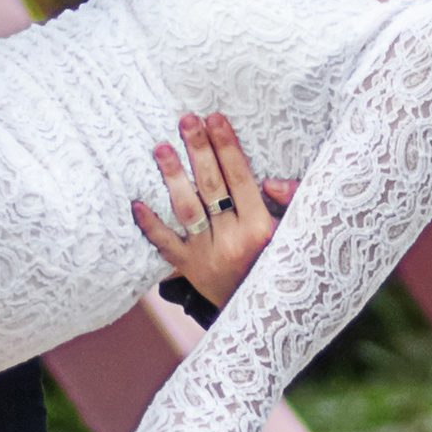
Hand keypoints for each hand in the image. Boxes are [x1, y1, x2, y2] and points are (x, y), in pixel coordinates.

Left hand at [133, 110, 294, 312]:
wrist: (264, 312)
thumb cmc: (278, 260)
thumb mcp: (294, 231)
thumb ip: (291, 201)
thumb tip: (270, 181)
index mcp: (261, 228)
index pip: (240, 179)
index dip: (227, 147)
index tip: (215, 118)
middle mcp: (232, 240)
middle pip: (211, 187)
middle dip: (199, 150)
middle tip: (187, 120)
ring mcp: (207, 255)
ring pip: (187, 210)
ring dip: (173, 177)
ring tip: (162, 147)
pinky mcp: (189, 268)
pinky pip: (166, 245)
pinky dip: (150, 225)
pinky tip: (137, 203)